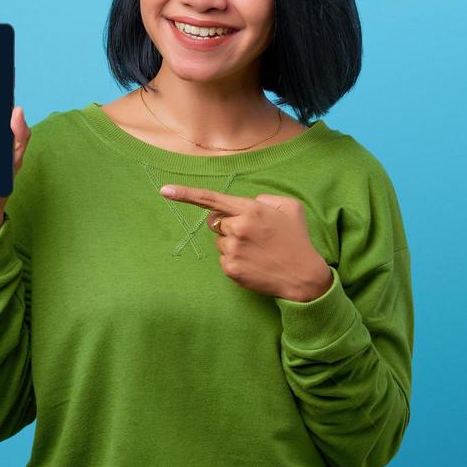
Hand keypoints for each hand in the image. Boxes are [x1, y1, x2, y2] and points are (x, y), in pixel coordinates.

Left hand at [159, 184, 333, 301]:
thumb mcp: (290, 207)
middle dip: (228, 224)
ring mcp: (232, 250)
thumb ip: (265, 198)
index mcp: (251, 209)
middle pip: (215, 222)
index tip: (164, 191)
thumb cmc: (297, 240)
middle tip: (252, 234)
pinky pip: (223, 258)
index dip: (185, 194)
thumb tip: (249, 203)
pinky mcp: (230, 269)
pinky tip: (254, 263)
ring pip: (219, 241)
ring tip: (258, 251)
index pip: (211, 199)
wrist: (303, 276)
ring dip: (233, 243)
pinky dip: (236, 259)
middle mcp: (238, 228)